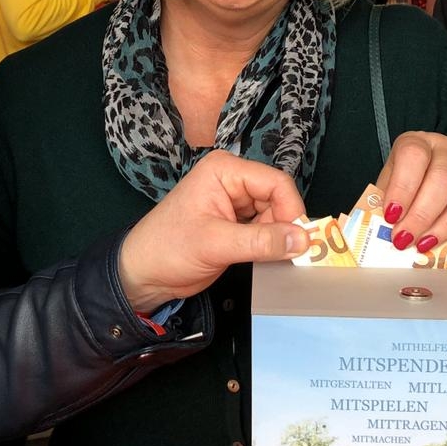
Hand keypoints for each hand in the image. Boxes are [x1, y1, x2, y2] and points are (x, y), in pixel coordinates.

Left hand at [117, 150, 305, 314]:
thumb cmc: (168, 249)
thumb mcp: (216, 244)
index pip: (275, 183)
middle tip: (286, 256)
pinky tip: (265, 260)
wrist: (143, 274)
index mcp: (225, 171)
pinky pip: (265, 230)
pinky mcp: (236, 224)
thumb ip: (261, 241)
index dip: (292, 210)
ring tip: (269, 259)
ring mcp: (235, 203)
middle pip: (279, 199)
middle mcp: (233, 181)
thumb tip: (303, 240)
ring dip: (278, 239)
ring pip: (276, 217)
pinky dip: (270, 246)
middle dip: (284, 227)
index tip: (300, 241)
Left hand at [375, 131, 446, 253]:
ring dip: (446, 226)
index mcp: (418, 142)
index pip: (413, 156)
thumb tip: (385, 235)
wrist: (436, 181)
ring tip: (426, 246)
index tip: (391, 216)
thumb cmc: (408, 185)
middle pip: (443, 177)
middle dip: (422, 214)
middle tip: (405, 240)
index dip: (402, 187)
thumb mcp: (391, 187)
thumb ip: (389, 206)